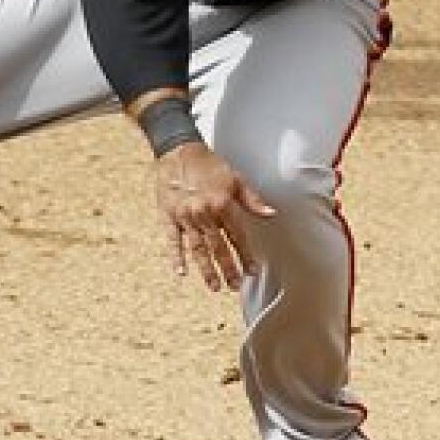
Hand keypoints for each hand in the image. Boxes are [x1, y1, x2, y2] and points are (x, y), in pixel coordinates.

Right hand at [155, 141, 274, 291]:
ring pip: (198, 248)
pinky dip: (176, 257)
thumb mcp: (235, 178)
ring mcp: (185, 217)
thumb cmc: (208, 165)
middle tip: (235, 286)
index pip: (237, 236)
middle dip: (228, 268)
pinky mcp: (168, 217)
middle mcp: (204, 214)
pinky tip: (181, 273)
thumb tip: (270, 214)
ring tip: (214, 287)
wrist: (177, 152)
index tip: (252, 270)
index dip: (246, 254)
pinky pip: (172, 240)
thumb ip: (252, 199)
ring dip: (206, 269)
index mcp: (222, 204)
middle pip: (218, 247)